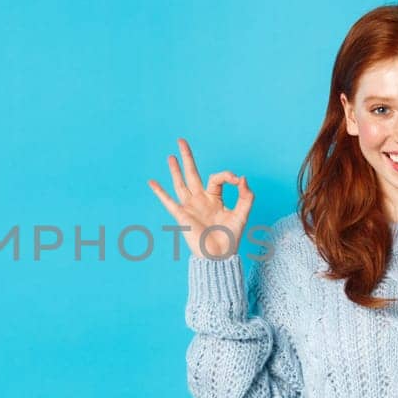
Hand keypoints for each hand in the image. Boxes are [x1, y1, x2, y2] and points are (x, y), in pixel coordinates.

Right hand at [147, 138, 252, 258]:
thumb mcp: (243, 214)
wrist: (219, 256)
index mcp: (215, 198)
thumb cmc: (231, 238)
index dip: (227, 175)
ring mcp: (190, 207)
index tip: (237, 180)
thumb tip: (242, 177)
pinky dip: (160, 192)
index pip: (217, 178)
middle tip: (181, 140)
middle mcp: (200, 200)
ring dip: (175, 169)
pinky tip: (152, 182)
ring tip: (171, 155)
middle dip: (187, 157)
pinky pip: (168, 201)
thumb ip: (246, 195)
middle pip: (192, 173)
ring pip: (180, 183)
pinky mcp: (182, 215)